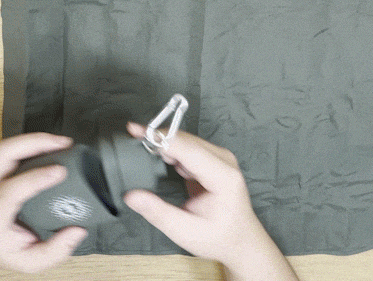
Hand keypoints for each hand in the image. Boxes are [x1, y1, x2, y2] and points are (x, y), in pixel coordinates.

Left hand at [0, 133, 87, 280]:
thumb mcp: (27, 262)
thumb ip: (54, 251)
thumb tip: (78, 231)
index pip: (11, 190)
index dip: (36, 177)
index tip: (61, 171)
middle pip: (2, 154)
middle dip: (34, 142)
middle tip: (63, 143)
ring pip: (6, 147)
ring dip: (34, 139)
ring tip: (61, 142)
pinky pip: (11, 149)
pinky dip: (32, 143)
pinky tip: (51, 145)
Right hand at [123, 123, 297, 280]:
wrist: (241, 241)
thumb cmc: (218, 237)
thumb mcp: (185, 231)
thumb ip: (157, 212)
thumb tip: (131, 195)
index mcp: (223, 177)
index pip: (188, 149)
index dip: (162, 138)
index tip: (136, 132)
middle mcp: (224, 160)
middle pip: (186, 140)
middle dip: (158, 138)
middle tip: (132, 138)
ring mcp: (219, 157)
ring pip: (185, 140)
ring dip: (162, 143)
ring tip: (140, 147)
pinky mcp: (212, 159)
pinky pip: (187, 147)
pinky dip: (169, 149)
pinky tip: (156, 156)